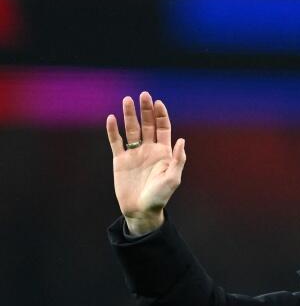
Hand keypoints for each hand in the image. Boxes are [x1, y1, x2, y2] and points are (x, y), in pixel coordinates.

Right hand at [106, 92, 186, 234]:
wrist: (141, 211)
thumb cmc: (160, 197)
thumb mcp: (173, 179)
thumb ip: (178, 160)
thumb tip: (181, 140)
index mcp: (163, 152)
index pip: (163, 128)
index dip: (161, 115)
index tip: (158, 103)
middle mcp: (149, 150)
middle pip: (147, 124)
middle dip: (145, 110)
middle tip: (143, 95)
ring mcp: (134, 154)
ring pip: (131, 130)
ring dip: (129, 115)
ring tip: (127, 100)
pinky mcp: (120, 160)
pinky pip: (116, 142)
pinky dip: (113, 130)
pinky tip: (111, 118)